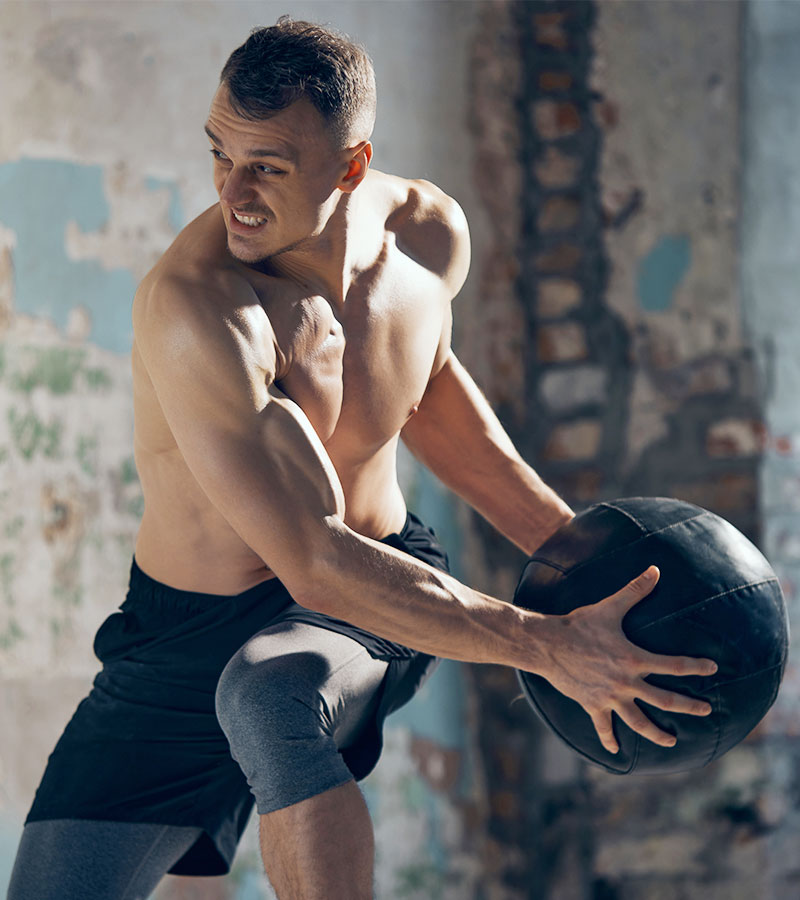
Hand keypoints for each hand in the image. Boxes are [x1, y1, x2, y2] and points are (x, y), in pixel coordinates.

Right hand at [537, 565, 717, 753]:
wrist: (548, 645)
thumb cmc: (579, 625)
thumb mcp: (609, 607)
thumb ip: (634, 590)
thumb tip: (655, 570)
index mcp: (634, 659)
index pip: (673, 665)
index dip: (695, 666)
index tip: (712, 668)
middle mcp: (626, 683)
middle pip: (665, 700)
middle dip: (689, 707)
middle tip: (706, 710)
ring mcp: (610, 697)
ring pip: (640, 721)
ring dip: (657, 734)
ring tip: (671, 741)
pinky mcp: (593, 705)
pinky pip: (604, 727)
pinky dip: (610, 739)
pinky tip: (616, 751)